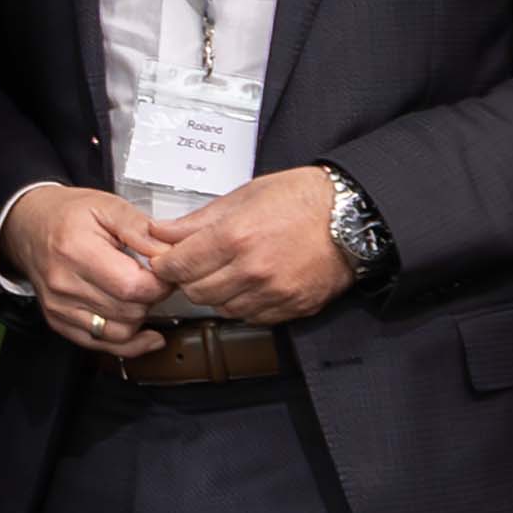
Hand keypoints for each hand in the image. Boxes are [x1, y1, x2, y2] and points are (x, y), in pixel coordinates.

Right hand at [6, 184, 180, 351]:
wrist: (29, 226)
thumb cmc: (66, 215)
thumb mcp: (107, 206)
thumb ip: (140, 228)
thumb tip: (168, 253)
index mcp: (77, 251)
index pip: (133, 286)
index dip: (160, 282)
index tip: (165, 271)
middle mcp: (64, 283)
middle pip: (129, 311)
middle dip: (152, 298)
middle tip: (155, 280)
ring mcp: (59, 307)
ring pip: (119, 332)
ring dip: (140, 318)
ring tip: (142, 296)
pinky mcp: (58, 321)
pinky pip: (100, 345)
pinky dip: (128, 343)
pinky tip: (144, 333)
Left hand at [145, 168, 357, 328]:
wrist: (352, 216)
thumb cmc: (301, 198)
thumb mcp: (244, 196)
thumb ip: (198, 220)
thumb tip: (160, 232)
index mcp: (235, 237)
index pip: (178, 266)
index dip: (166, 264)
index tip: (166, 260)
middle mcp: (252, 270)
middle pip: (196, 292)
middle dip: (188, 280)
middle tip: (195, 265)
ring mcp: (273, 293)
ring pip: (222, 309)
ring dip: (216, 294)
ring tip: (227, 271)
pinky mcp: (292, 307)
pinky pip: (251, 317)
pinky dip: (243, 304)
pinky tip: (250, 284)